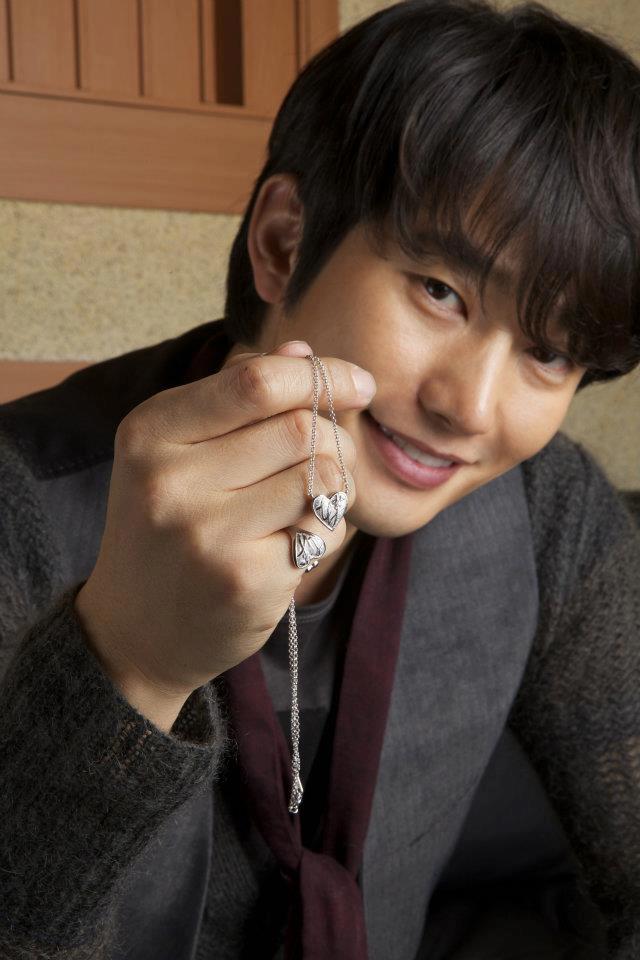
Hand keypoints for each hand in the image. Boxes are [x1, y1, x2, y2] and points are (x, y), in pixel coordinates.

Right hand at [74, 340, 375, 702]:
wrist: (133, 632)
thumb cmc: (168, 529)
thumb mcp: (180, 453)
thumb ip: (238, 398)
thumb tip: (301, 350)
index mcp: (150, 432)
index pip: (257, 381)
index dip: (322, 375)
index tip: (359, 383)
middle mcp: (170, 479)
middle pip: (301, 429)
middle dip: (335, 439)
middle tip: (330, 459)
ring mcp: (207, 534)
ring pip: (322, 478)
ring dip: (334, 487)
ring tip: (306, 504)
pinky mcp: (245, 580)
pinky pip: (324, 532)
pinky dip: (324, 533)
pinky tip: (290, 547)